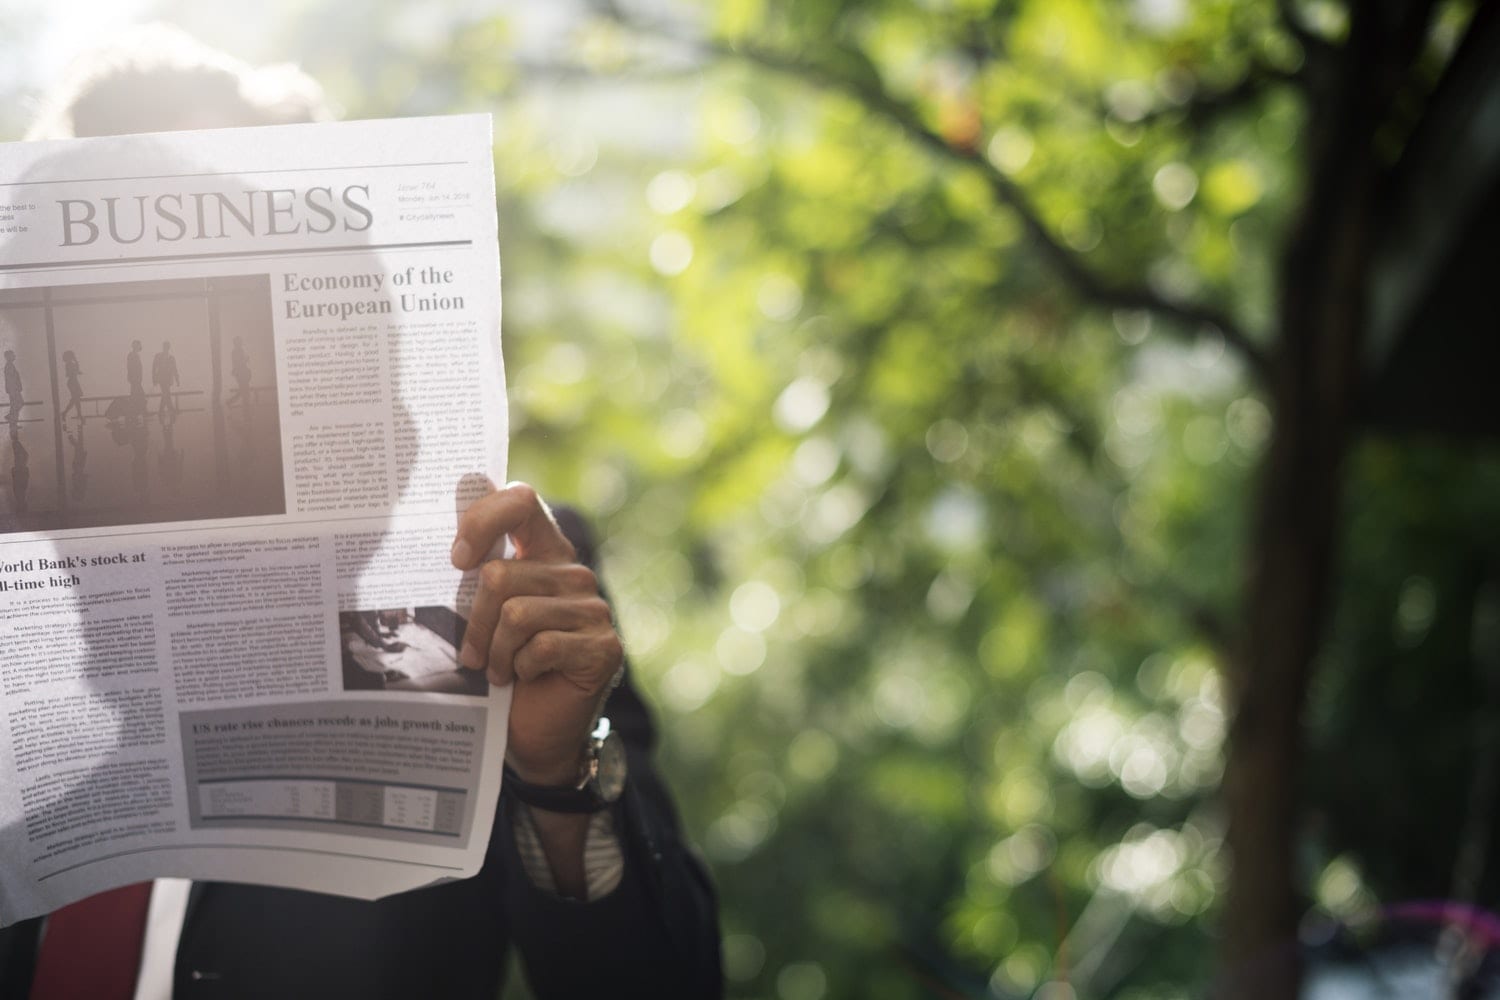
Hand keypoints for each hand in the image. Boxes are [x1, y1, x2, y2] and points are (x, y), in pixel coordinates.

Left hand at [451, 482, 622, 786]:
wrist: (534, 732)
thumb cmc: (502, 666)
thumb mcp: (484, 614)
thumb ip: (476, 571)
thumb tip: (452, 529)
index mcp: (545, 551)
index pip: (521, 501)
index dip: (483, 519)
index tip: (456, 560)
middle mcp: (573, 573)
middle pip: (501, 574)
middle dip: (473, 621)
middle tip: (470, 653)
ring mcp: (593, 609)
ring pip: (516, 614)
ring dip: (494, 652)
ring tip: (496, 671)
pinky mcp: (603, 646)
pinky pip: (541, 646)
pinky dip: (521, 668)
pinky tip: (524, 678)